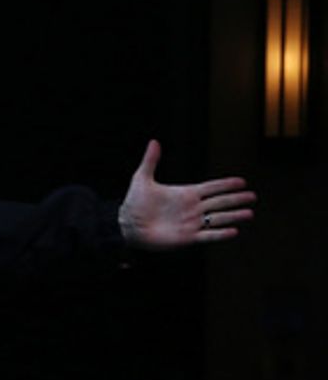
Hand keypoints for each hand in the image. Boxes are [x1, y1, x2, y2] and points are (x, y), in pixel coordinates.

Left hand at [118, 140, 255, 249]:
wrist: (127, 225)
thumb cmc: (134, 202)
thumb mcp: (142, 179)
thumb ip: (151, 161)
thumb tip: (154, 142)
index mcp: (186, 193)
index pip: (211, 187)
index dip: (226, 184)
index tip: (242, 182)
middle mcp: (192, 208)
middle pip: (220, 202)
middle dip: (236, 199)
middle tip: (252, 197)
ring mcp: (191, 223)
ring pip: (218, 219)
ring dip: (233, 216)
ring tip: (249, 214)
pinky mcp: (187, 237)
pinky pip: (207, 236)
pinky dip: (220, 234)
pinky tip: (233, 231)